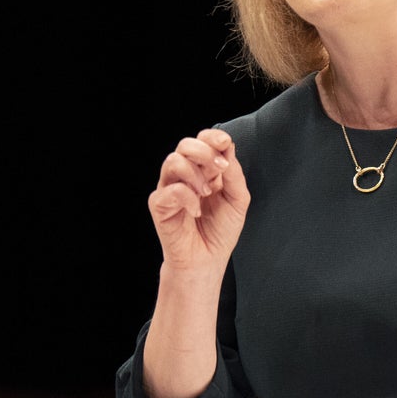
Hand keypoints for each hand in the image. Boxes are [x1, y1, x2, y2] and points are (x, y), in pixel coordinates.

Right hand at [147, 129, 249, 270]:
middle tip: (220, 169)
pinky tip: (196, 212)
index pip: (203, 141)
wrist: (206, 260)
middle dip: (205, 152)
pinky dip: (187, 198)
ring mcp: (169, 188)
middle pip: (185, 145)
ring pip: (173, 161)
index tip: (225, 144)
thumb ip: (234, 174)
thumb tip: (228, 148)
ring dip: (195, 174)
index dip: (213, 137)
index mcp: (204, 170)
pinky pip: (170, 190)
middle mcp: (185, 175)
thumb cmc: (220, 231)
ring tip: (206, 194)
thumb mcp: (237, 199)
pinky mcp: (159, 204)